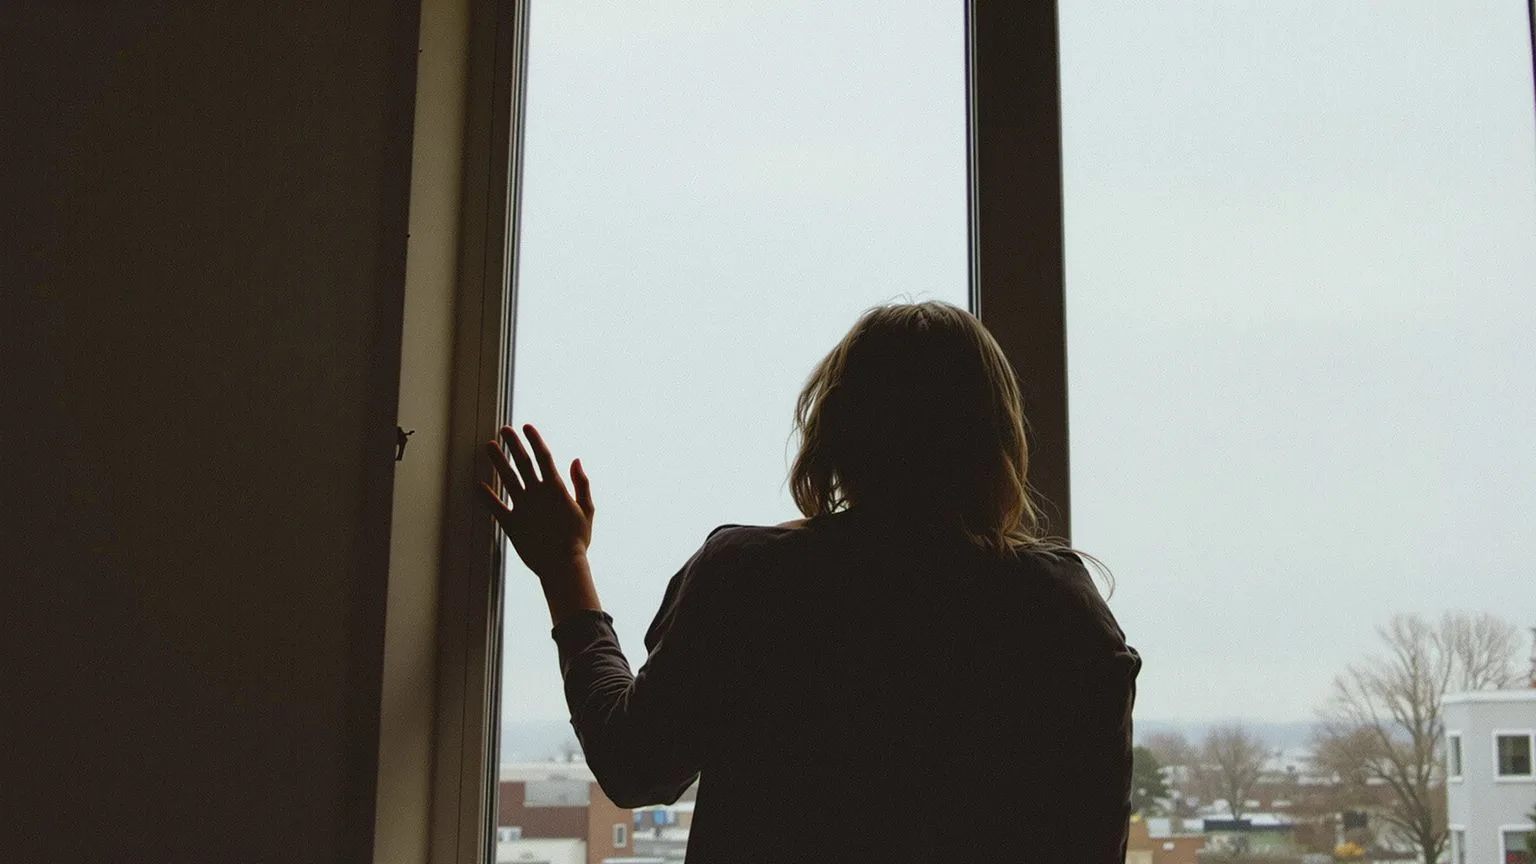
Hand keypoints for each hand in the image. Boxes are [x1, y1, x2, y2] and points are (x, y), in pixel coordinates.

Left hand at [481, 424, 594, 579]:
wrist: (562, 564)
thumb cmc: (577, 539)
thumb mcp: (587, 509)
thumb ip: (581, 483)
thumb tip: (575, 460)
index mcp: (555, 488)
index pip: (543, 457)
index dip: (534, 440)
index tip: (526, 426)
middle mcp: (536, 494)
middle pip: (522, 463)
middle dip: (513, 444)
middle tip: (504, 429)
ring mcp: (522, 508)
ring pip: (507, 479)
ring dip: (498, 461)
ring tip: (489, 446)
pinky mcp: (511, 524)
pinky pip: (495, 507)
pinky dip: (486, 496)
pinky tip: (478, 485)